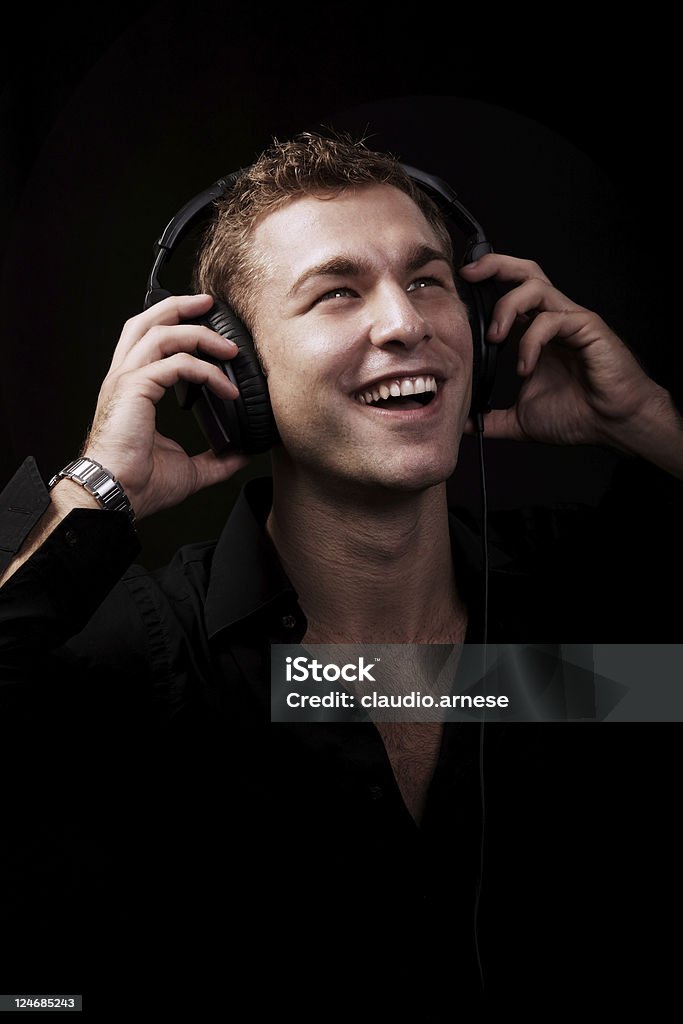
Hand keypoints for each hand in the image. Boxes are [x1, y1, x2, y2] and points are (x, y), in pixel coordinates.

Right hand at [81, 294, 249, 519]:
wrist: (118, 494)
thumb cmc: (139, 482)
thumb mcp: (190, 468)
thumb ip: (216, 458)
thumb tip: (241, 454)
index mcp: (132, 388)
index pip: (148, 340)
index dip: (175, 326)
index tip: (206, 327)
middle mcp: (125, 377)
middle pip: (147, 322)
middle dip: (181, 307)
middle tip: (210, 304)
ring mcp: (128, 380)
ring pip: (162, 333)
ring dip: (201, 335)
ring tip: (230, 350)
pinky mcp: (135, 388)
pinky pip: (177, 364)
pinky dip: (207, 372)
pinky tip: (227, 389)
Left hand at [459, 254, 669, 449]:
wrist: (615, 426)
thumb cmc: (578, 416)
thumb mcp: (521, 419)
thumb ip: (492, 418)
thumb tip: (466, 425)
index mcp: (536, 333)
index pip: (509, 293)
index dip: (484, 285)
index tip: (457, 292)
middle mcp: (552, 320)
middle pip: (524, 272)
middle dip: (494, 265)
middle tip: (468, 276)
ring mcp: (570, 321)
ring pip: (535, 287)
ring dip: (507, 306)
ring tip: (495, 338)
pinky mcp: (587, 328)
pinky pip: (551, 320)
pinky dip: (530, 341)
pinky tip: (525, 368)